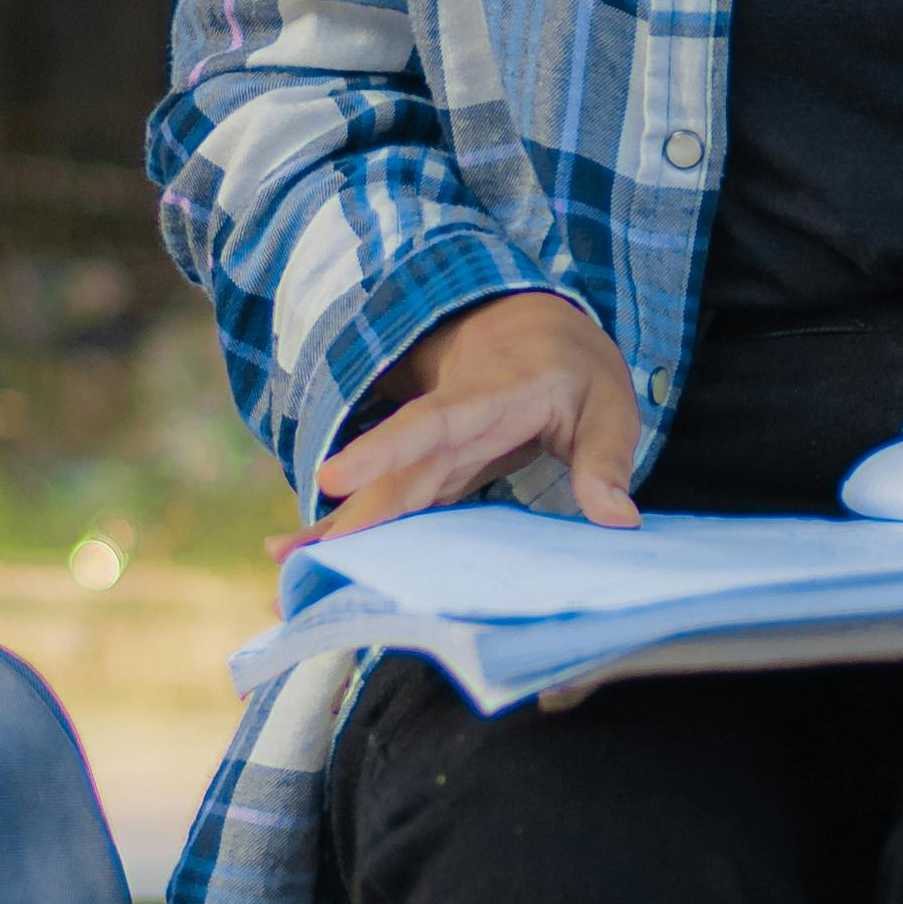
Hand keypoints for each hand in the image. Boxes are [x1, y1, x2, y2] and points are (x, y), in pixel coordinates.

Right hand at [292, 290, 644, 552]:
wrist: (534, 332)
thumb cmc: (574, 368)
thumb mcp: (609, 403)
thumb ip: (607, 460)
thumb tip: (618, 520)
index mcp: (488, 397)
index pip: (431, 423)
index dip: (384, 449)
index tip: (335, 477)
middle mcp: (445, 427)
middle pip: (390, 474)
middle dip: (344, 518)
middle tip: (290, 560)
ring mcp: (430, 453)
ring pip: (379, 495)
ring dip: (333, 533)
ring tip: (284, 570)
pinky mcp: (426, 475)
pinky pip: (388, 506)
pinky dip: (350, 534)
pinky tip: (306, 562)